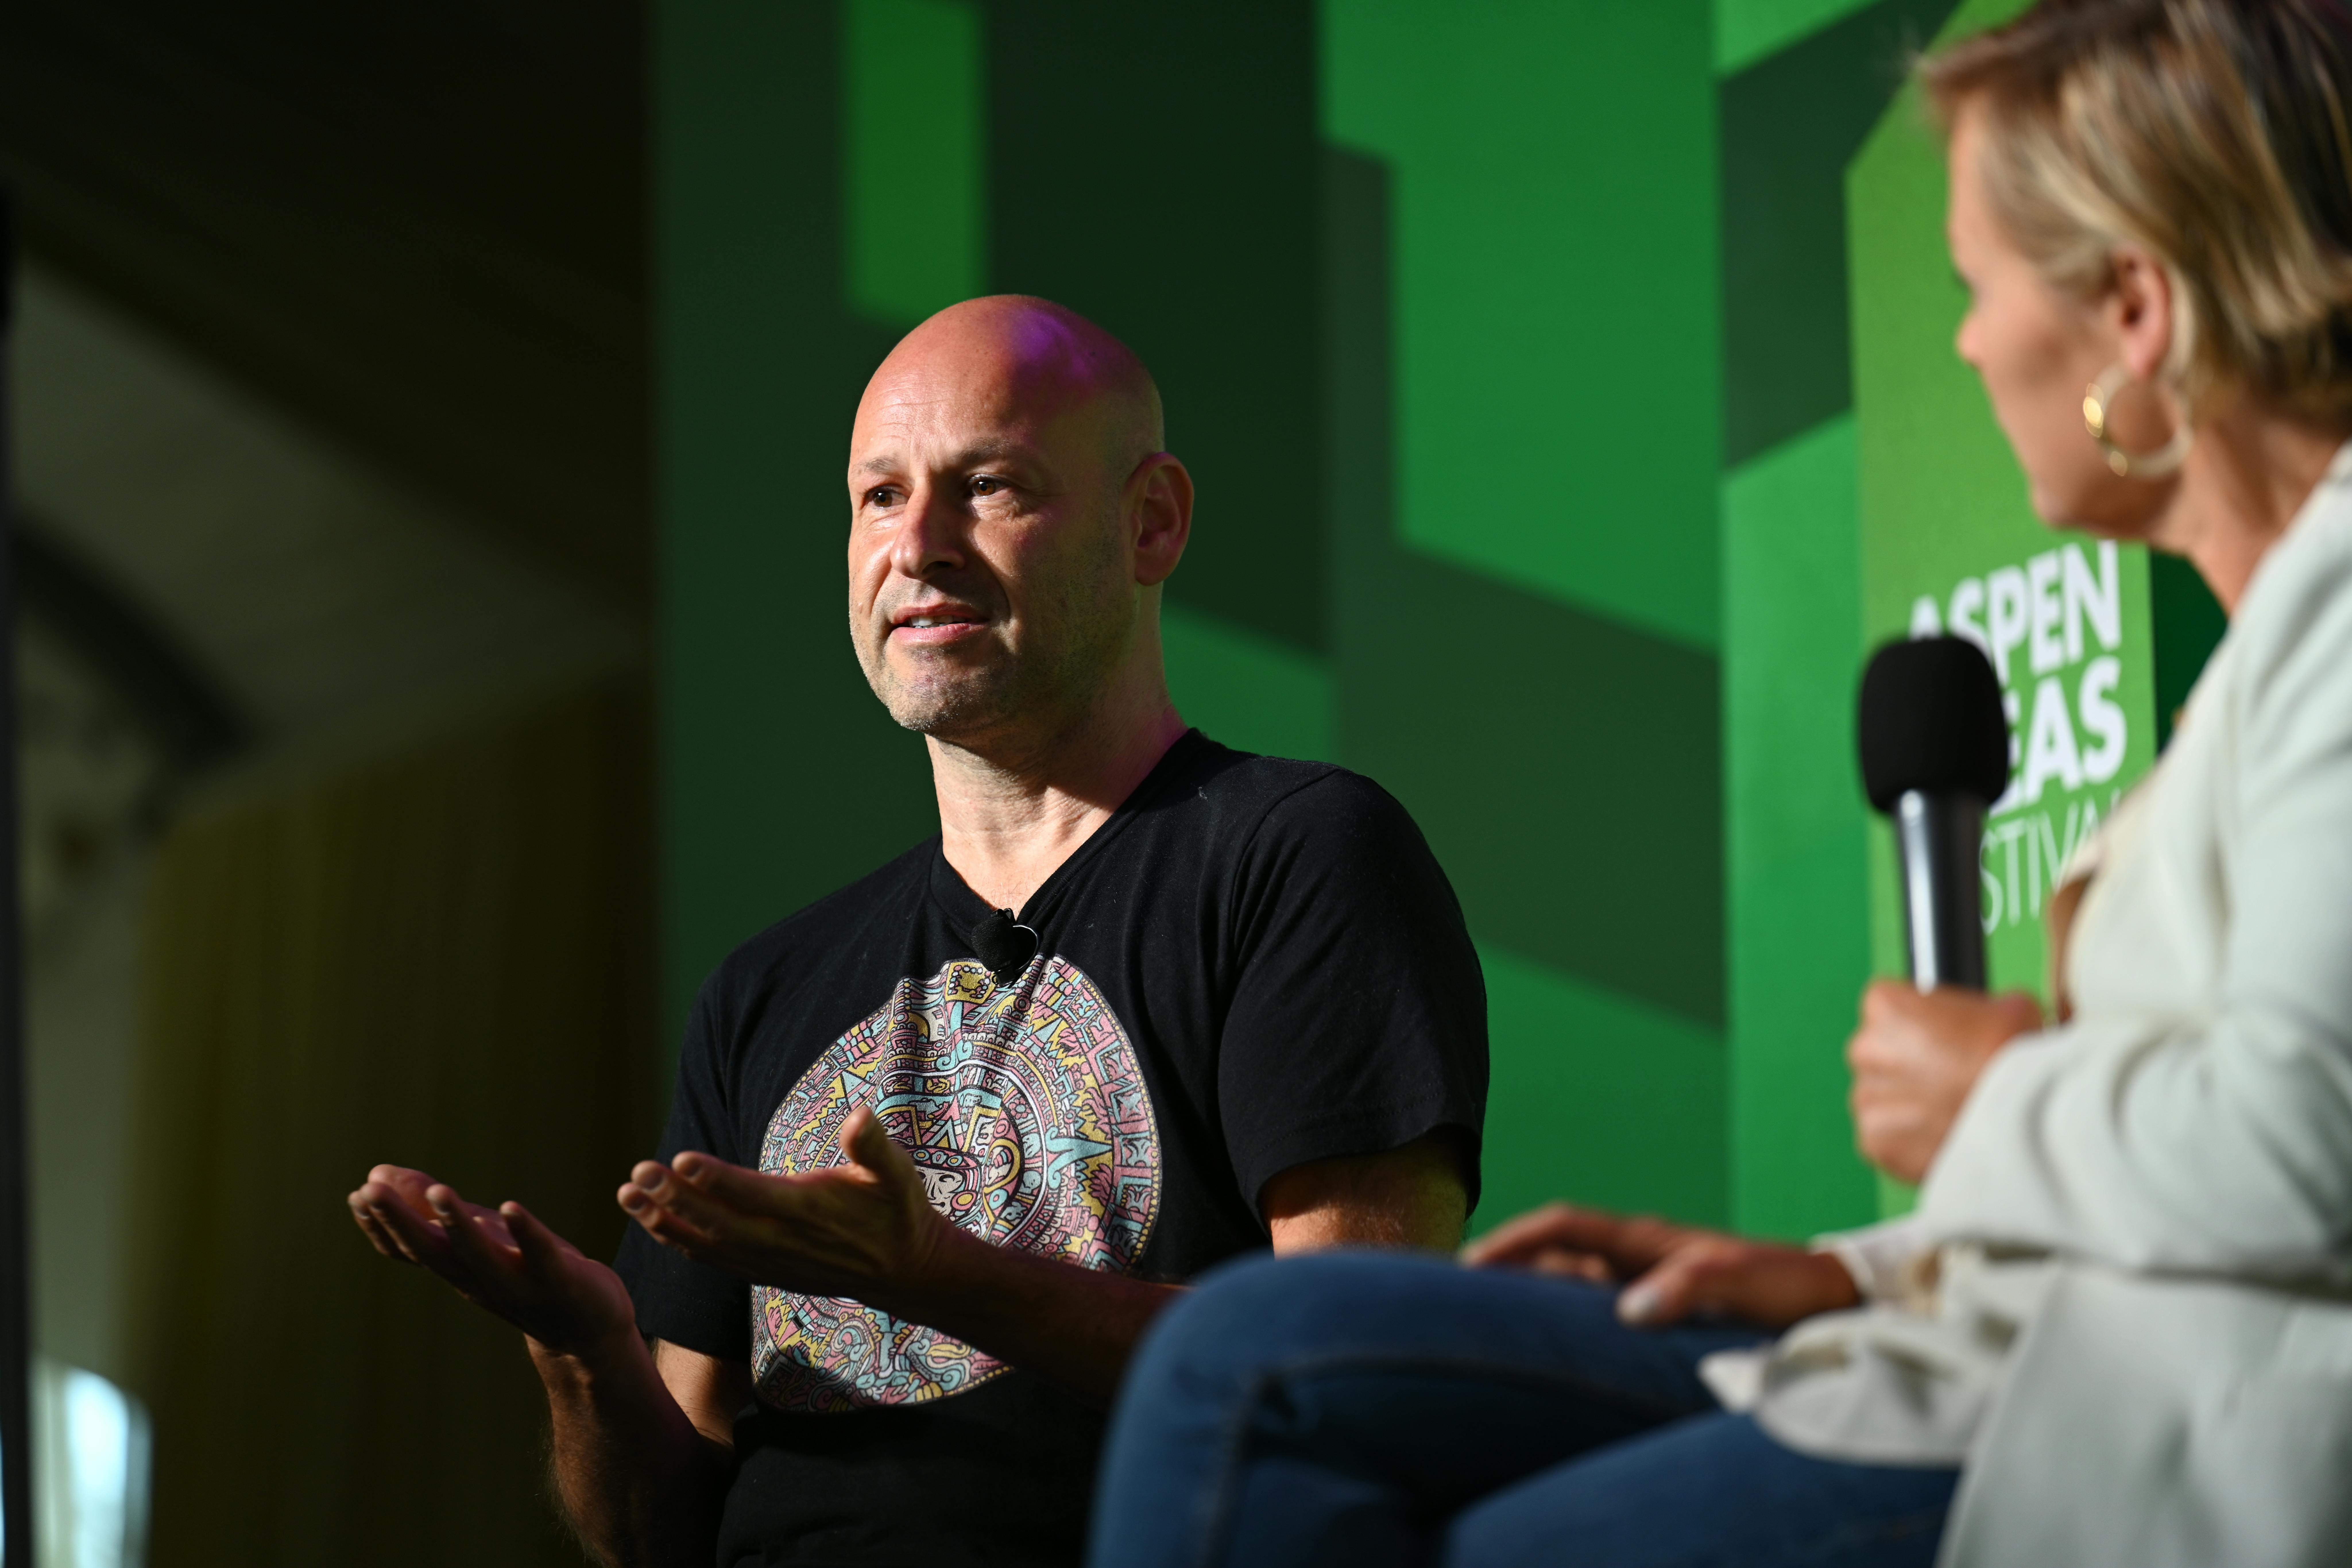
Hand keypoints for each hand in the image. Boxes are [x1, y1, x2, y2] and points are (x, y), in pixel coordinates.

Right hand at [348, 1166, 637, 1357]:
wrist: (587, 1333)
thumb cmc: (525, 1274)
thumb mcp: (478, 1237)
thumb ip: (434, 1211)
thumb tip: (381, 1174)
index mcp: (459, 1268)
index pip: (410, 1249)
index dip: (382, 1225)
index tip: (357, 1194)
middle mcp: (480, 1279)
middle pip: (432, 1251)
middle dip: (400, 1221)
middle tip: (369, 1190)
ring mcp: (519, 1283)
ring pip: (480, 1255)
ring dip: (457, 1224)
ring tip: (439, 1190)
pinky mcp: (560, 1280)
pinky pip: (539, 1255)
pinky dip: (525, 1232)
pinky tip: (511, 1206)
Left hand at [620, 1106, 950, 1304]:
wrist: (903, 1272)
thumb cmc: (898, 1213)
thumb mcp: (898, 1176)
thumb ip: (875, 1148)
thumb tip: (859, 1116)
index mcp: (811, 1210)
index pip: (755, 1195)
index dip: (717, 1180)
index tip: (680, 1159)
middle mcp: (783, 1241)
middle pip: (719, 1222)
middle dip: (673, 1198)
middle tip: (636, 1173)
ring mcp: (770, 1261)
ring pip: (708, 1245)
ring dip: (664, 1221)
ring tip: (627, 1196)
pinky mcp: (764, 1272)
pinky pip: (714, 1260)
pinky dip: (681, 1245)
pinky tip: (654, 1225)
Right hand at [1462, 1203, 1858, 1328]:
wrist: (1830, 1296)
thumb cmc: (1787, 1283)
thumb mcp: (1739, 1280)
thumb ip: (1686, 1286)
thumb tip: (1627, 1309)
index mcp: (1647, 1239)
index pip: (1562, 1227)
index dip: (1514, 1240)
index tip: (1471, 1262)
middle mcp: (1638, 1255)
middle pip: (1554, 1254)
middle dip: (1504, 1266)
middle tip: (1454, 1292)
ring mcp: (1645, 1280)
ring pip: (1570, 1281)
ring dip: (1530, 1293)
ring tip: (1485, 1320)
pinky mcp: (1659, 1307)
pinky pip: (1595, 1307)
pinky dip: (1563, 1316)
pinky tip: (1547, 1344)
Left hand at [1848, 981, 2043, 1182]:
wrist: (2022, 1118)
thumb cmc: (2013, 1054)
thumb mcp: (2008, 1008)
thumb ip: (1979, 1010)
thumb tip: (1984, 1021)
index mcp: (1886, 1007)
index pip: (1889, 1008)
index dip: (1920, 1023)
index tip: (1946, 1038)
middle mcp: (1865, 1050)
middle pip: (1880, 1053)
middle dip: (1908, 1063)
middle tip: (1949, 1077)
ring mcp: (1867, 1099)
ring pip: (1882, 1097)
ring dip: (1907, 1102)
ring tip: (1950, 1110)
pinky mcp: (1876, 1141)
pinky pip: (1886, 1136)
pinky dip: (1909, 1139)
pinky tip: (1941, 1135)